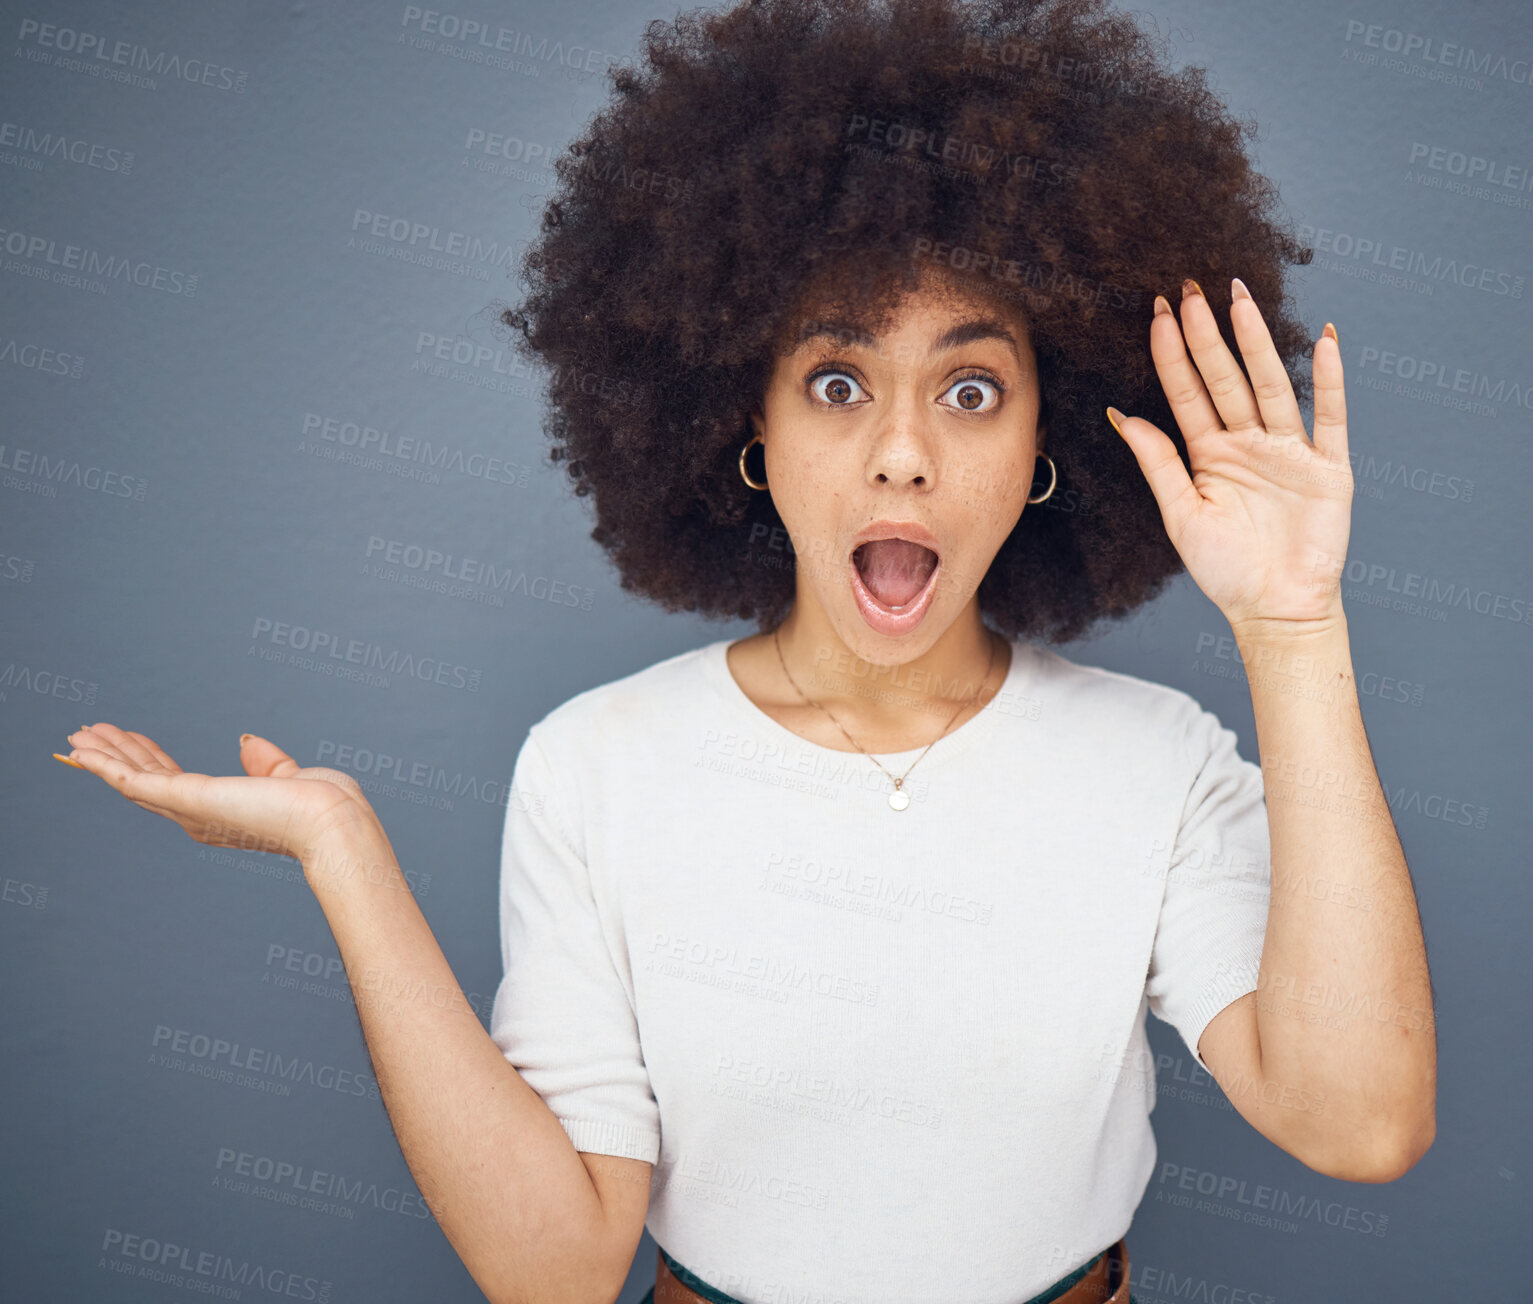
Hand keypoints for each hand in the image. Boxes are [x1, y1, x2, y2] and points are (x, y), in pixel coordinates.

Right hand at [54, 723, 380, 862]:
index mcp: (220, 813)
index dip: (148, 759)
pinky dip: (104, 764)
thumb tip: (246, 741)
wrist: (331, 819)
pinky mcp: (184, 798)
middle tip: (87, 734)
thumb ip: (264, 763)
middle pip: (144, 781)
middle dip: (116, 756)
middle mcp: (198, 818)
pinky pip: (131, 779)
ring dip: (103, 755)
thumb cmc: (322, 805)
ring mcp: (188, 810)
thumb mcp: (287, 776)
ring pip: (132, 779)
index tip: (127, 738)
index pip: (174, 782)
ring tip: (78, 733)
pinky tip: (82, 749)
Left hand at [1108, 278, 1352, 634]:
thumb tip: (1121, 414)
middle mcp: (1248, 444)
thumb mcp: (1181, 515)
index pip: (1186, 393)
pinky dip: (1328, 381)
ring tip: (1242, 299)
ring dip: (1257, 343)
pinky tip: (1323, 341)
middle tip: (1191, 287)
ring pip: (1271, 385)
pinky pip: (1330, 417)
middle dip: (1208, 334)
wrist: (1274, 610)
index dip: (1172, 353)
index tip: (1158, 312)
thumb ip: (1157, 462)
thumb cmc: (1224, 570)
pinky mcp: (1328, 469)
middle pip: (1225, 378)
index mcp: (1210, 454)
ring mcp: (1289, 452)